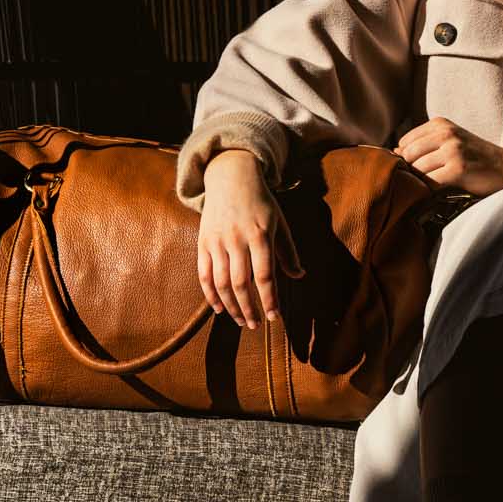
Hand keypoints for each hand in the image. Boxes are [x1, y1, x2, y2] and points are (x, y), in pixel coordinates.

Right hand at [196, 150, 304, 330]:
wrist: (230, 176)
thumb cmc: (260, 201)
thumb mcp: (279, 222)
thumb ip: (288, 251)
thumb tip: (299, 276)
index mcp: (260, 235)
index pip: (264, 275)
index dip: (269, 299)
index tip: (275, 317)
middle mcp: (236, 239)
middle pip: (240, 284)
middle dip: (249, 309)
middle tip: (256, 325)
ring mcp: (217, 241)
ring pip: (220, 283)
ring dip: (231, 307)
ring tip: (241, 321)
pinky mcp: (203, 242)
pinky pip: (203, 274)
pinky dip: (210, 295)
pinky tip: (219, 309)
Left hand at [394, 117, 502, 195]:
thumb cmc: (475, 157)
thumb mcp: (451, 142)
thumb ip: (424, 145)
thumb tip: (393, 153)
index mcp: (441, 124)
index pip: (405, 141)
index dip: (406, 158)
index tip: (416, 169)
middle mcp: (446, 133)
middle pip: (408, 155)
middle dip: (410, 171)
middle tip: (419, 182)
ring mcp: (453, 150)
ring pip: (418, 169)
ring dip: (420, 182)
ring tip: (429, 187)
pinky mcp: (459, 168)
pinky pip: (430, 182)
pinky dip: (429, 190)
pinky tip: (437, 192)